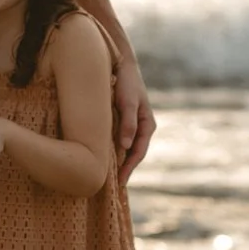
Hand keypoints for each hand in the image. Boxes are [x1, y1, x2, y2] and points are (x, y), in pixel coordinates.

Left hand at [115, 57, 154, 181]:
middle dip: (123, 170)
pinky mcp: (122, 119)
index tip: (119, 183)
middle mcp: (141, 126)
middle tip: (110, 188)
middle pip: (132, 154)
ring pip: (125, 148)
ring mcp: (132, 124)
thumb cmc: (125, 81)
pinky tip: (101, 156)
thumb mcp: (128, 101)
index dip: (129, 169)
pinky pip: (117, 139)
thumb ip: (128, 122)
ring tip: (105, 177)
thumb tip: (126, 146)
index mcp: (147, 125)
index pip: (138, 153)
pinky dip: (112, 150)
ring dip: (117, 161)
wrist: (120, 62)